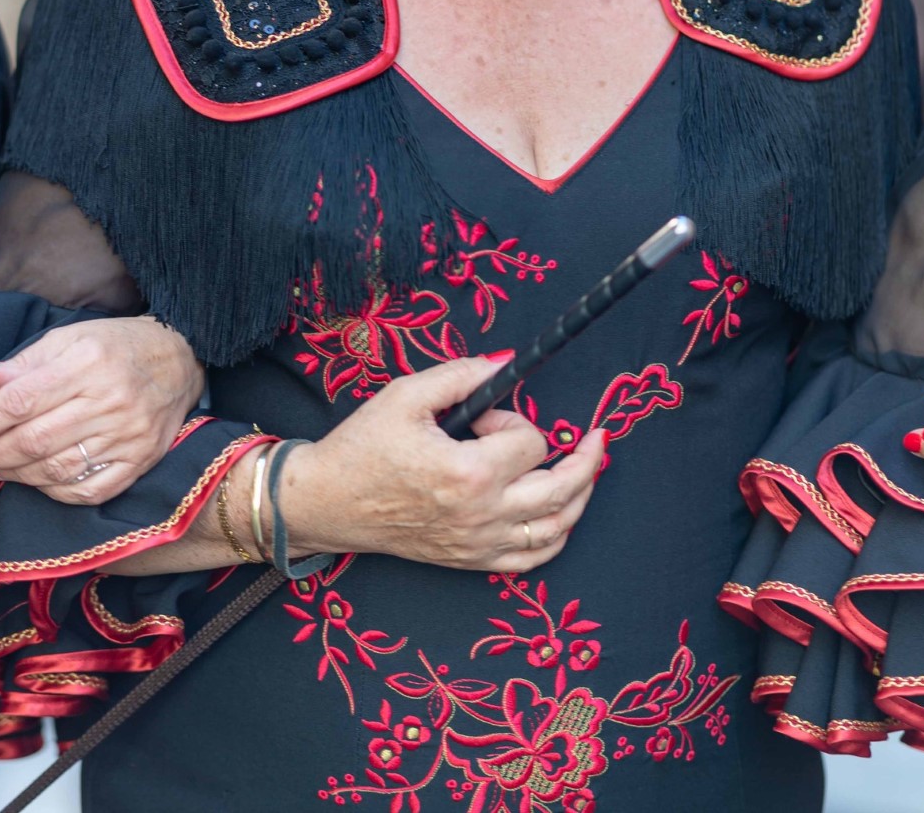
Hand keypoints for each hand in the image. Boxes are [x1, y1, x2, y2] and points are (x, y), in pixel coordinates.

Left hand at [0, 317, 205, 504]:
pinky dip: (53, 491)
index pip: (22, 401)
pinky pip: (87, 490)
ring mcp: (129, 435)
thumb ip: (22, 363)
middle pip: (34, 440)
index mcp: (89, 362)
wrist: (182, 357)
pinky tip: (38, 479)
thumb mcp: (71, 338)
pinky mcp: (140, 461)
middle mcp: (111, 400)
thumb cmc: (119, 345)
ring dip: (16, 475)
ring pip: (56, 470)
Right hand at [278, 353, 605, 572]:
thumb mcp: (406, 395)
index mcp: (467, 473)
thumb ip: (462, 375)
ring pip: (556, 529)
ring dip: (580, 497)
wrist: (327, 502)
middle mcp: (480, 515)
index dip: (517, 419)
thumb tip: (507, 362)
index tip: (485, 416)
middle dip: (588, 459)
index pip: (531, 442)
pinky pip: (530, 560)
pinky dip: (555, 538)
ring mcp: (477, 544)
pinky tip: (559, 516)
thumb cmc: (362, 446)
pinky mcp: (469, 561)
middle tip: (596, 438)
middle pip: (561, 490)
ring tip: (587, 470)